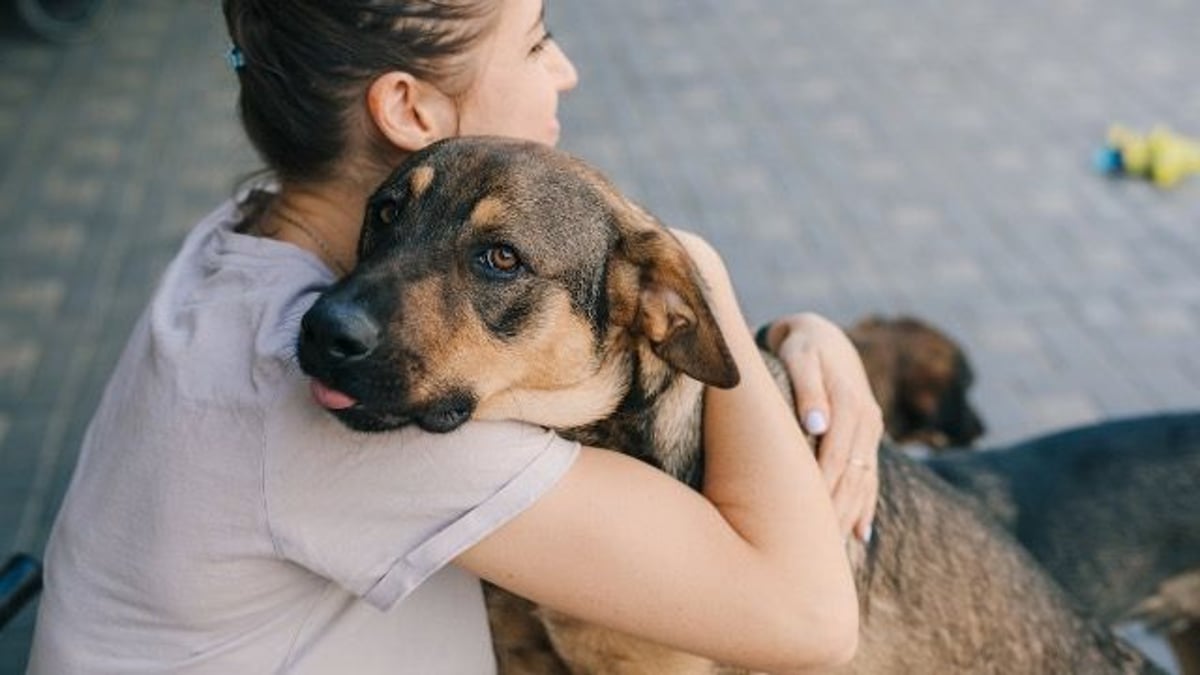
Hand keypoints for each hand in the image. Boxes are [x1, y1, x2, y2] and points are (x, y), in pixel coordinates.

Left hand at [761, 313, 881, 541]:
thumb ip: (807, 387)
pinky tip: (859, 535)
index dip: (822, 485)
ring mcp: (872, 431)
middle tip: (815, 550)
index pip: (837, 453)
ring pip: (864, 481)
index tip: (804, 516)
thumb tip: (816, 425)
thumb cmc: (799, 346)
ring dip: (851, 516)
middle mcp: (868, 419)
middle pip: (853, 474)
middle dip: (836, 511)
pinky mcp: (869, 440)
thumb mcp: (799, 355)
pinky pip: (870, 478)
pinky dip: (865, 507)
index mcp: (851, 401)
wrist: (821, 336)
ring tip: (833, 553)